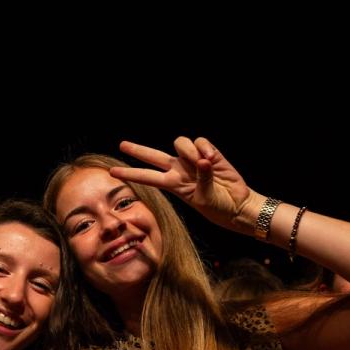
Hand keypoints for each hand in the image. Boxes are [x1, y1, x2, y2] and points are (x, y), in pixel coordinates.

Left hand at [113, 136, 258, 230]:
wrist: (237, 204)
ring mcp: (193, 160)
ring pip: (180, 143)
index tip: (112, 173)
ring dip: (190, 150)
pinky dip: (206, 148)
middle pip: (154, 155)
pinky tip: (212, 159)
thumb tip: (202, 160)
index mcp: (173, 184)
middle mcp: (179, 170)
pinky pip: (200, 141)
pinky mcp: (209, 153)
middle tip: (122, 145)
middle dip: (138, 150)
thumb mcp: (204, 199)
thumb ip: (202, 178)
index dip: (130, 174)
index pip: (147, 177)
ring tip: (203, 162)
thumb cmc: (218, 207)